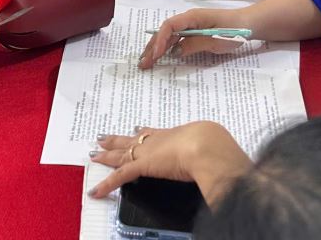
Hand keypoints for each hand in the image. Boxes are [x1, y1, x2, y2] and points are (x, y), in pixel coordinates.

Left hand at [89, 122, 250, 205]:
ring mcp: (148, 152)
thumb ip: (212, 157)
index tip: (135, 130)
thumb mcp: (212, 149)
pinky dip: (106, 184)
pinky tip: (96, 190)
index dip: (142, 133)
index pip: (153, 134)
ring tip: (95, 153)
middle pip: (133, 140)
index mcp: (174, 135)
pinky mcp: (142, 165)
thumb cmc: (214, 147)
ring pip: (122, 153)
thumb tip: (226, 163)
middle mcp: (158, 140)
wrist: (207, 147)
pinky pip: (119, 176)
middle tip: (103, 137)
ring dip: (107, 155)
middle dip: (118, 140)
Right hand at [139, 7, 251, 69]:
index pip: (170, 26)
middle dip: (153, 46)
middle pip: (165, 31)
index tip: (156, 55)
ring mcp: (191, 25)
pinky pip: (177, 38)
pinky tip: (161, 56)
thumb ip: (195, 44)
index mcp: (193, 17)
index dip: (160, 40)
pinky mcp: (194, 32)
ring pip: (169, 35)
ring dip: (157, 48)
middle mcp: (189, 19)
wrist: (248, 24)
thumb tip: (175, 52)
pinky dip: (167, 48)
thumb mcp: (216, 40)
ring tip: (146, 62)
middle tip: (143, 63)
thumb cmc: (234, 31)